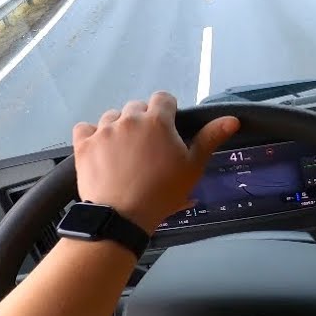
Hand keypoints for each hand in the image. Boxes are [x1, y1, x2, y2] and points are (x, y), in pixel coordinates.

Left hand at [72, 91, 238, 231]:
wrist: (121, 216)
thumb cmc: (162, 192)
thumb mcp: (192, 167)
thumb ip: (210, 139)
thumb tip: (232, 119)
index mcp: (157, 121)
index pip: (163, 98)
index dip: (167, 111)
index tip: (168, 130)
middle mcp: (128, 118)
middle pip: (137, 106)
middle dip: (143, 120)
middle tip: (148, 146)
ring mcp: (103, 130)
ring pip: (111, 116)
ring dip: (118, 127)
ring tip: (124, 150)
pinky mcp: (83, 144)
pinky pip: (85, 128)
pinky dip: (91, 135)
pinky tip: (99, 149)